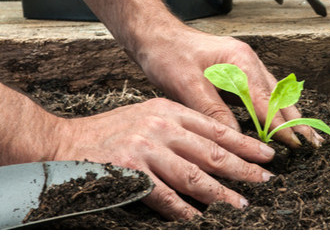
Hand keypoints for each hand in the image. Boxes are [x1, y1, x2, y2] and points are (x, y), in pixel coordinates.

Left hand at [46, 0, 323, 147]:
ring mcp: (244, 64)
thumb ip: (212, 110)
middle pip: (279, 96)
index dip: (281, 125)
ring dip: (289, 115)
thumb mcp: (186, 84)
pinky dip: (275, 108)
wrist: (154, 34)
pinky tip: (280, 120)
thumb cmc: (167, 54)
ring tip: (305, 135)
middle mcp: (248, 61)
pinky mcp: (237, 70)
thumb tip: (234, 136)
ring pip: (274, 93)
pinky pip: (263, 91)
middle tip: (314, 143)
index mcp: (240, 61)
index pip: (266, 101)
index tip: (295, 144)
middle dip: (296, 120)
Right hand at [52, 97, 275, 219]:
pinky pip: (165, 196)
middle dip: (243, 168)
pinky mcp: (130, 172)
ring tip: (240, 204)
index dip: (245, 143)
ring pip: (194, 176)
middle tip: (265, 180)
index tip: (266, 155)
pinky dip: (184, 209)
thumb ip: (178, 128)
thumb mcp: (147, 116)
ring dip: (221, 193)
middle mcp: (160, 126)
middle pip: (212, 151)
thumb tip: (215, 150)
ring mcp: (145, 149)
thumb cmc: (108, 133)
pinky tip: (199, 218)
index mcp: (168, 110)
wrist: (62, 142)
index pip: (216, 128)